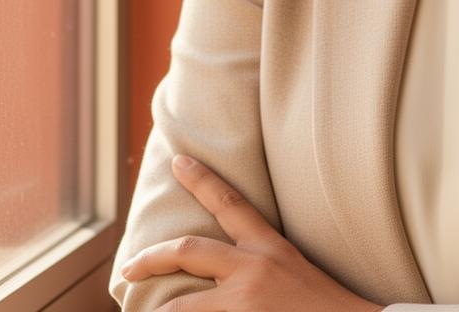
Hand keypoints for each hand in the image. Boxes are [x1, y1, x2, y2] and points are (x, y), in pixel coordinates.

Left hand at [117, 153, 380, 311]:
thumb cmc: (330, 308)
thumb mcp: (296, 273)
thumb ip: (263, 266)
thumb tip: (226, 274)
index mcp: (271, 249)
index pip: (232, 202)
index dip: (201, 179)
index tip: (178, 161)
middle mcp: (253, 268)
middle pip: (188, 248)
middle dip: (151, 257)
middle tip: (128, 269)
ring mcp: (244, 300)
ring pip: (182, 305)